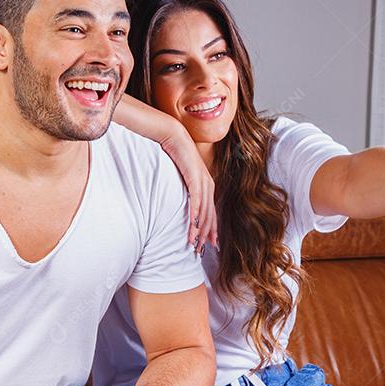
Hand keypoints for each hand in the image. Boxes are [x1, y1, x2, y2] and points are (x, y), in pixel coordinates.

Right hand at [159, 127, 216, 254]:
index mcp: (206, 185)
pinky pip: (196, 200)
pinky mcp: (195, 177)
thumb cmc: (175, 154)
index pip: (210, 211)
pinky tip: (194, 226)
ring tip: (194, 243)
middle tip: (202, 250)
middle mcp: (208, 184)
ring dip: (199, 229)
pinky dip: (196, 214)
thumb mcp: (182, 175)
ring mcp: (203, 181)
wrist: (173, 135)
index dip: (211, 229)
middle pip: (209, 214)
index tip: (209, 244)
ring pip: (203, 210)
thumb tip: (180, 202)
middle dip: (206, 234)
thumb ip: (184, 188)